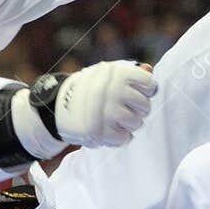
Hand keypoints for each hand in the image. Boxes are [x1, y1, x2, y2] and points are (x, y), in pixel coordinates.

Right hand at [14, 61, 157, 158]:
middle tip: (128, 108)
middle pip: (145, 106)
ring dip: (130, 124)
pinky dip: (120, 137)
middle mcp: (113, 91)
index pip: (149, 84)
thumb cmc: (92, 87)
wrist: (60, 104)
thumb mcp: (109, 73)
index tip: (139, 92)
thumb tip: (149, 69)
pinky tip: (113, 129)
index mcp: (118, 73)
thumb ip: (131, 71)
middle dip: (139, 109)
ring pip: (136, 123)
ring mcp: (106, 112)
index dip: (147, 90)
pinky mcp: (99, 131)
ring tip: (119, 119)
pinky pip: (123, 138)